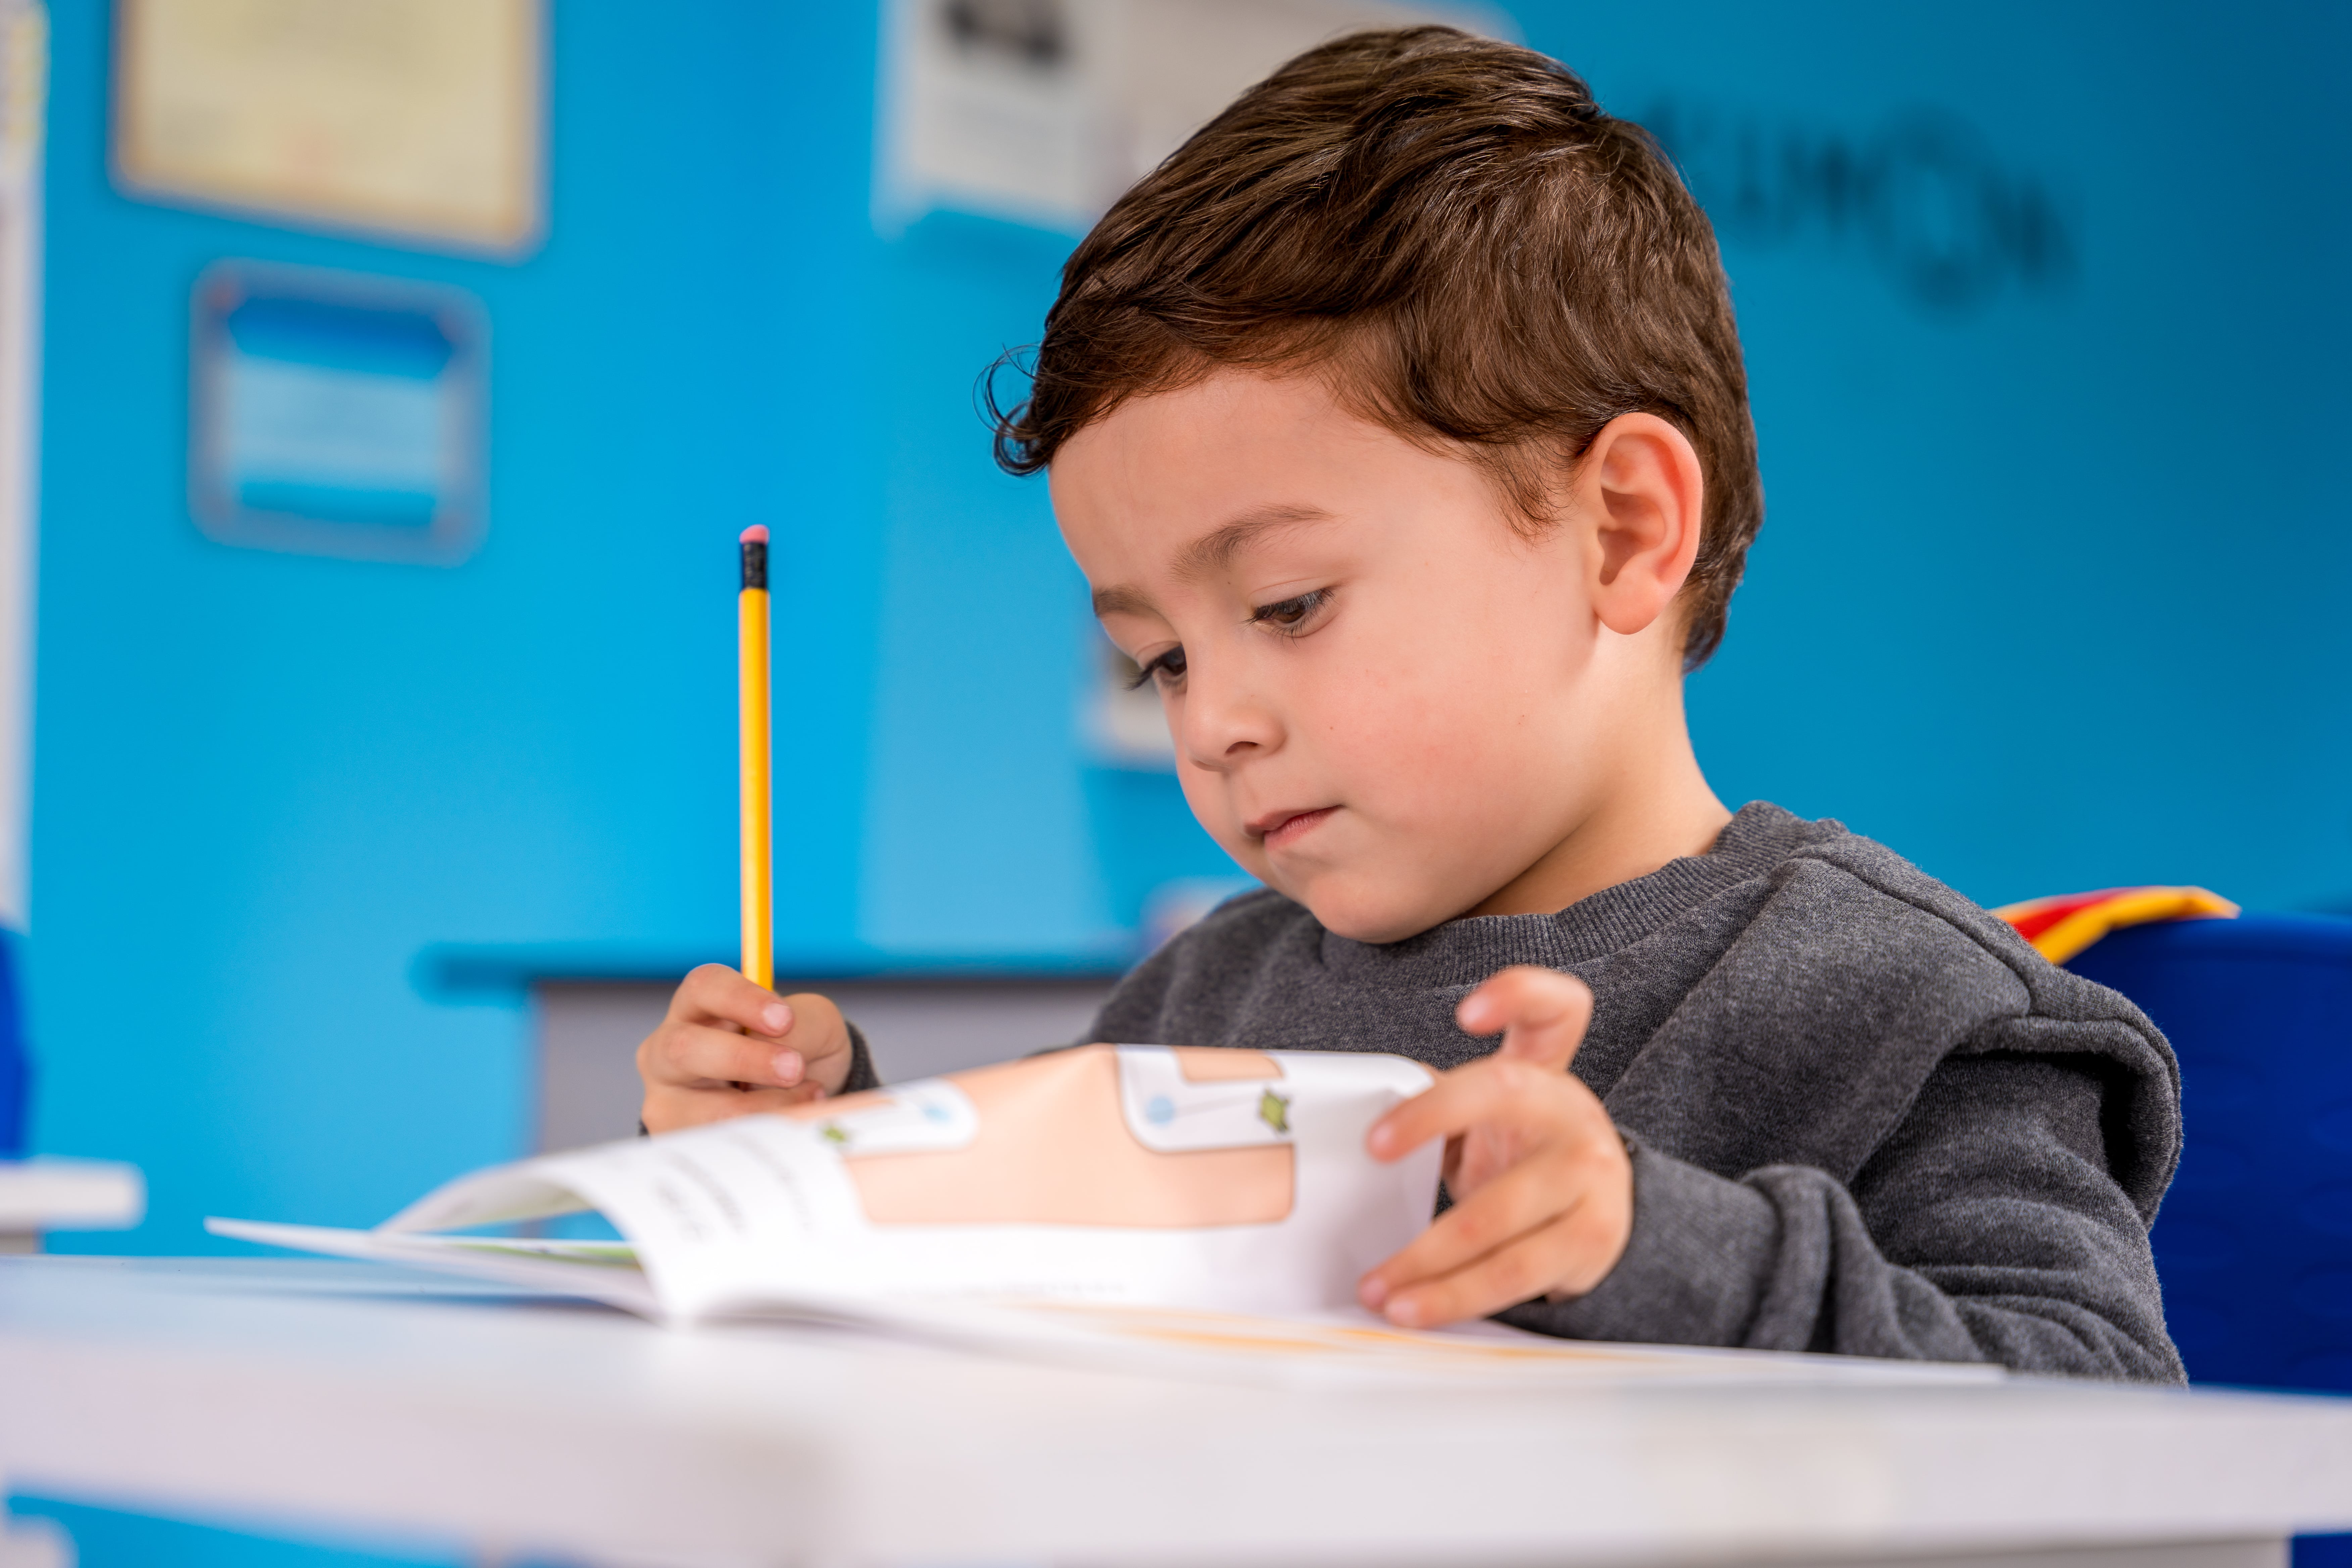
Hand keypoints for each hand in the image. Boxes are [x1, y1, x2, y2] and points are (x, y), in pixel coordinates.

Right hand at [636, 964, 858, 1133]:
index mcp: (697, 1007)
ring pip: (708, 1110)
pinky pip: (723, 1146)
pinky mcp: (681, 1143)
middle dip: (743, 1059)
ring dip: (768, 1108)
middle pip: (684, 1048)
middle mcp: (668, 1051)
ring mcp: (667, 1101)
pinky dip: (766, 1136)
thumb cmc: (799, 1048)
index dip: (741, 999)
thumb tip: (779, 1054)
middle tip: (792, 1068)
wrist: (804, 1098)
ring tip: (808, 1097)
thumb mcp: (813, 1024)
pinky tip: (791, 1122)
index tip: (784, 1019)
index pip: (704, 987)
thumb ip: (800, 1026)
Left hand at [1356, 966, 1631, 1328]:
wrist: (1598, 1219)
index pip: (1555, 1010)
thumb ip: (1437, 1103)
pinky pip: (1513, 1273)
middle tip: (1374, 1150)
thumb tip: (1338, 1116)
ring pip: (1498, 1216)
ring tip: (1376, 1286)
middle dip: (1430, 1117)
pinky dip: (1456, 1296)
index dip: (1519, 996)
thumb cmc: (1518, 1157)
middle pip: (1500, 1095)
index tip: (1468, 1013)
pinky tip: (1416, 1309)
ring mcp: (1589, 1176)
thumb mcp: (1489, 1120)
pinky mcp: (1589, 1240)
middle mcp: (1571, 1113)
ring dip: (1428, 1257)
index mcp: (1542, 1073)